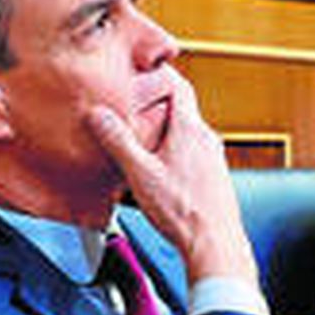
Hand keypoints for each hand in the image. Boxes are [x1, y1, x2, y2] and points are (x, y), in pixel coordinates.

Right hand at [85, 82, 255, 284]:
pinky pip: (190, 156)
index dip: (159, 74)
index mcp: (190, 130)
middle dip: (154, 107)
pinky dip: (171, 155)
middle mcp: (206, 140)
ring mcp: (213, 160)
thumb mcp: (140, 174)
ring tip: (138, 143)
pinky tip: (156, 174)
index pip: (178, 86)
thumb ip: (118, 142)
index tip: (143, 68)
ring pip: (184, 135)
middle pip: (180, 110)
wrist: (215, 246)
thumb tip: (99, 114)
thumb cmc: (184, 213)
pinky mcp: (213, 178)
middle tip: (130, 107)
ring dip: (162, 134)